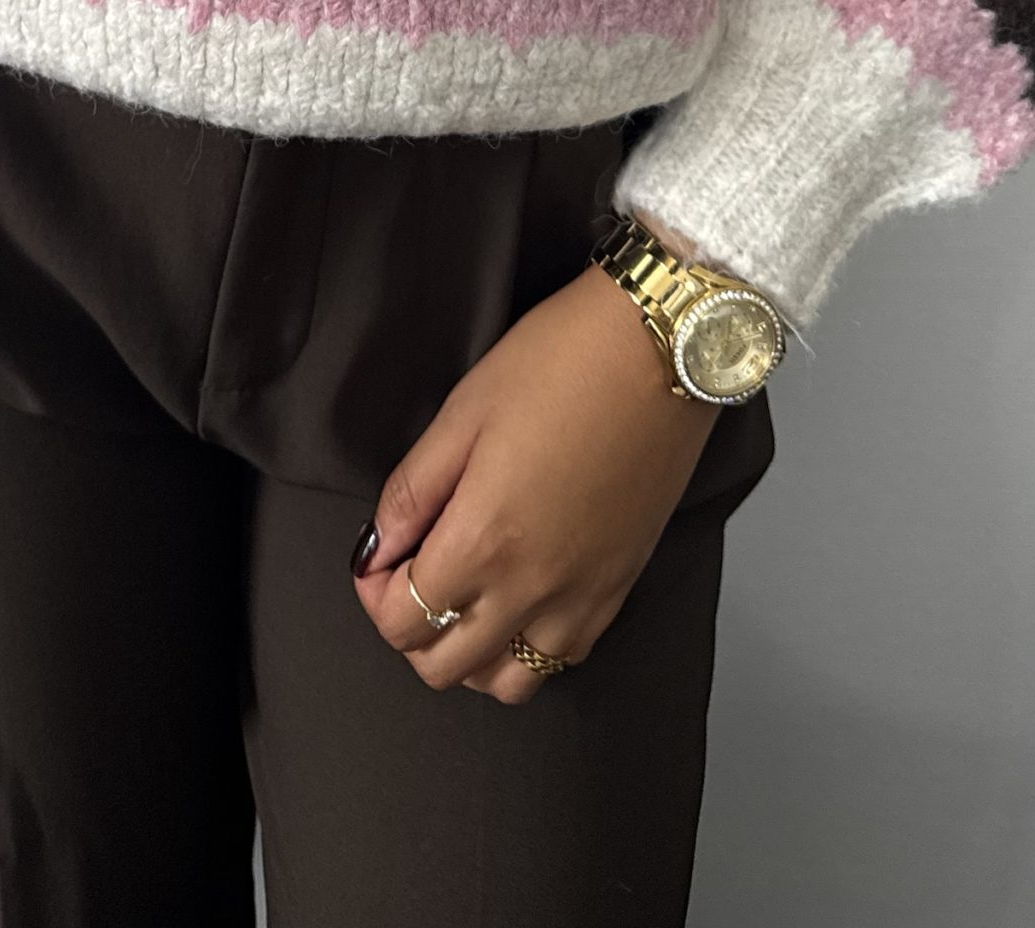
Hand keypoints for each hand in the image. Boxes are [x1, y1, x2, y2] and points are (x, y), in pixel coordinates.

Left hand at [352, 248, 719, 704]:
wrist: (661, 352)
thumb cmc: (557, 364)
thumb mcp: (463, 412)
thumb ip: (412, 491)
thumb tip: (376, 549)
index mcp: (484, 541)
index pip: (402, 621)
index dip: (373, 594)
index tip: (376, 557)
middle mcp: (533, 589)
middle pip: (445, 668)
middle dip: (410, 629)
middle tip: (412, 569)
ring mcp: (582, 599)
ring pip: (506, 682)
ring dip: (470, 651)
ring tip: (464, 590)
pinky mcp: (619, 591)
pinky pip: (562, 659)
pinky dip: (526, 646)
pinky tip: (518, 594)